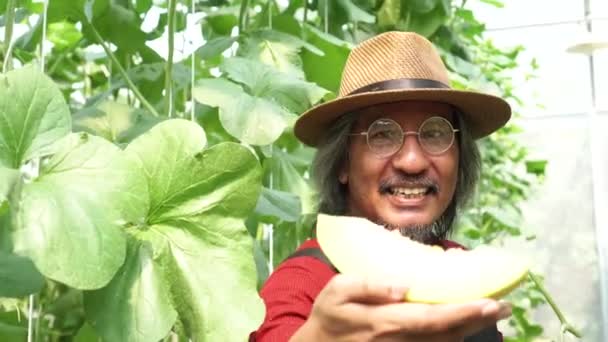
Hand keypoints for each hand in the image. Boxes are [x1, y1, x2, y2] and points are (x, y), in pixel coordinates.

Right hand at [290, 274, 510, 341]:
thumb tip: (403, 284)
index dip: (465, 312)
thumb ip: (369, 285)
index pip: (434, 318)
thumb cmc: (329, 317)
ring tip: (494, 313)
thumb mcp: (337, 291)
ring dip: (471, 330)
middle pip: (448, 335)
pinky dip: (454, 339)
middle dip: (478, 321)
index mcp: (386, 322)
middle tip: (506, 306)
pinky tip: (465, 327)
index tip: (491, 303)